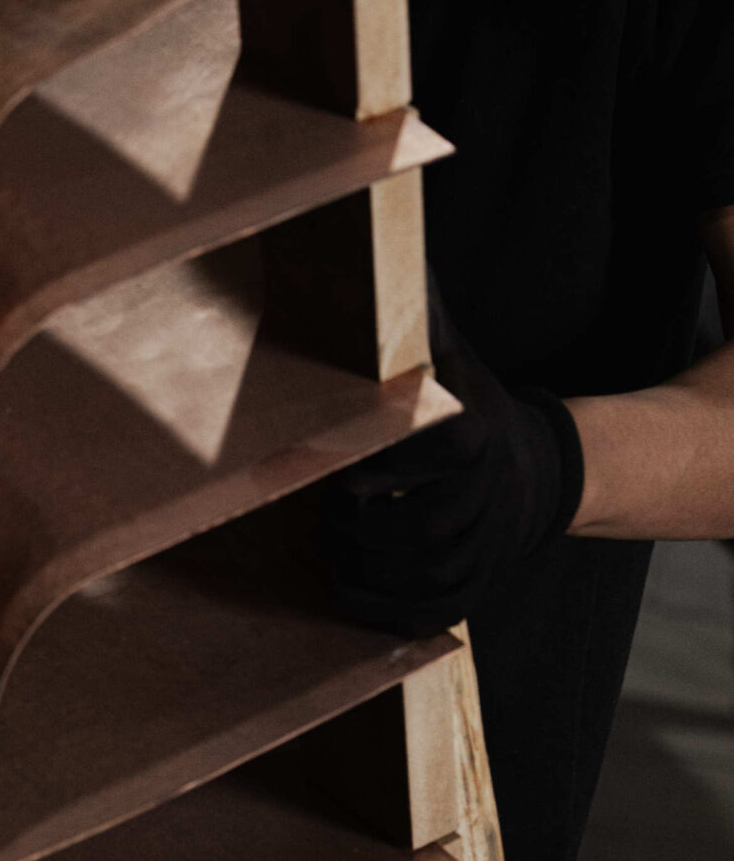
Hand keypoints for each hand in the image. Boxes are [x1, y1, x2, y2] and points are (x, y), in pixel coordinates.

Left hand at [322, 286, 584, 635]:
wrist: (533, 476)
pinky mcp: (472, 592)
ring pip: (423, 575)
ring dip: (363, 566)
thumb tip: (383, 246)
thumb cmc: (468, 410)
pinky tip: (345, 584)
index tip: (344, 468)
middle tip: (326, 510)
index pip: (442, 452)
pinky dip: (377, 608)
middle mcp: (487, 499)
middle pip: (425, 527)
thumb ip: (414, 317)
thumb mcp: (450, 359)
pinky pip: (425, 615)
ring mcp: (484, 551)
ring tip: (331, 544)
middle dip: (362, 524)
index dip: (388, 464)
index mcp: (476, 437)